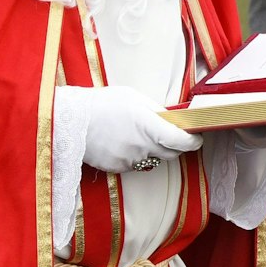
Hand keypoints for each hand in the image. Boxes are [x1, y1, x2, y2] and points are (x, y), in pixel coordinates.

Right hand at [61, 84, 202, 173]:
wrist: (69, 120)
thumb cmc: (102, 104)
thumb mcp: (133, 98)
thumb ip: (156, 111)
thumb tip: (171, 120)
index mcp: (149, 127)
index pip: (182, 142)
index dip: (193, 142)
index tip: (196, 138)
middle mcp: (142, 147)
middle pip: (171, 154)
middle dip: (173, 146)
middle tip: (166, 134)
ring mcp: (129, 160)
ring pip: (152, 160)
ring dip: (151, 151)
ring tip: (133, 134)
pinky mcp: (117, 168)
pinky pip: (134, 165)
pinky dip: (133, 156)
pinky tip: (120, 142)